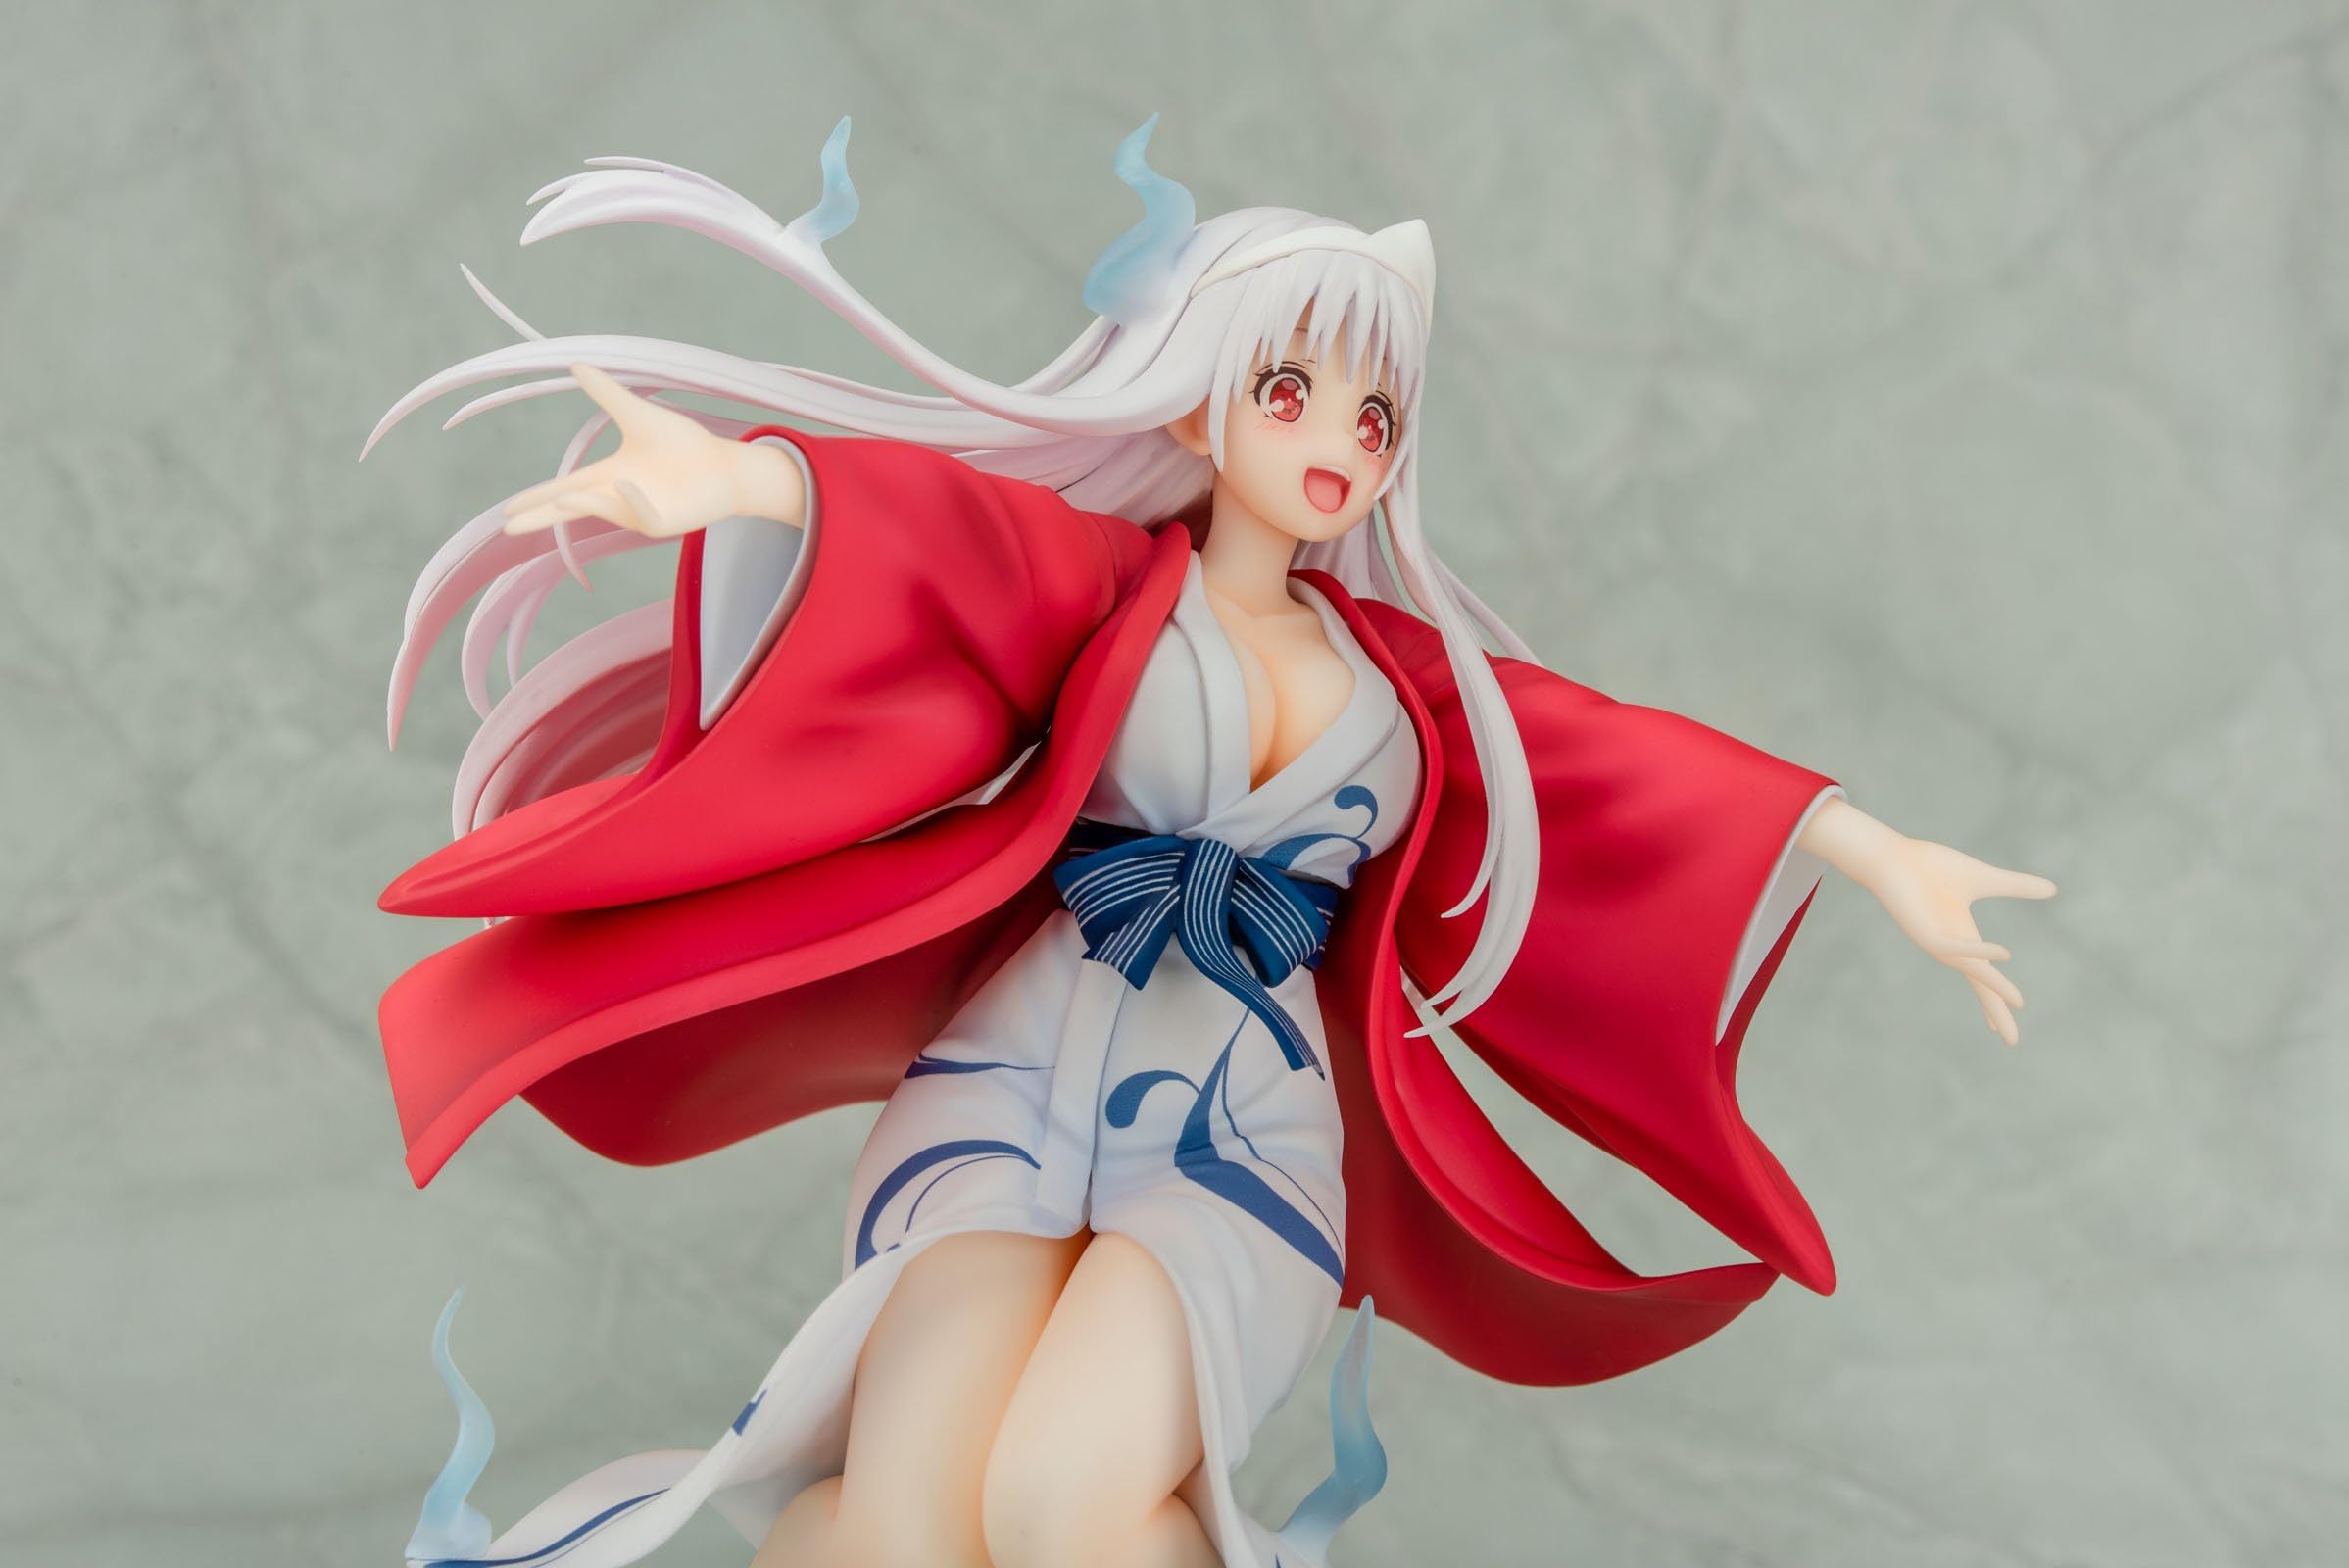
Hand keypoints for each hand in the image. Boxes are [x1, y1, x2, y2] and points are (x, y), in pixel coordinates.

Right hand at [501, 364, 803, 537]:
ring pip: (603, 510)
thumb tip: (576, 364)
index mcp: (606, 477)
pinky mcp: (663, 523)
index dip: (536, 498)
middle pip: (571, 509)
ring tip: (557, 496)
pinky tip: (626, 483)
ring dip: (582, 503)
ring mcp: (639, 513)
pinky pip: (642, 515)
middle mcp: (617, 499)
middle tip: (510, 527)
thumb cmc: (682, 444)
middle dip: (541, 517)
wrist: (725, 465)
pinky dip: (633, 501)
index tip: (507, 509)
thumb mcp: (638, 416)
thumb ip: (606, 394)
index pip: (562, 488)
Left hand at [1863, 836, 2056, 1045]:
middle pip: (1978, 985)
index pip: (1985, 975)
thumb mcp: (1984, 878)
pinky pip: (1952, 948)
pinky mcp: (1923, 933)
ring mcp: (1936, 941)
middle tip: (2011, 1042)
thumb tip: (2052, 889)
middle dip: (1995, 1012)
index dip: (1998, 999)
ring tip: (2017, 1002)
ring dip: (1993, 985)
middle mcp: (1951, 945)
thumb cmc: (1931, 866)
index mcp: (1964, 936)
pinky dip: (1977, 953)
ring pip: (1969, 970)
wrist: (1893, 855)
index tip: (2011, 1022)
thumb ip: (2016, 885)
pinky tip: (2002, 956)